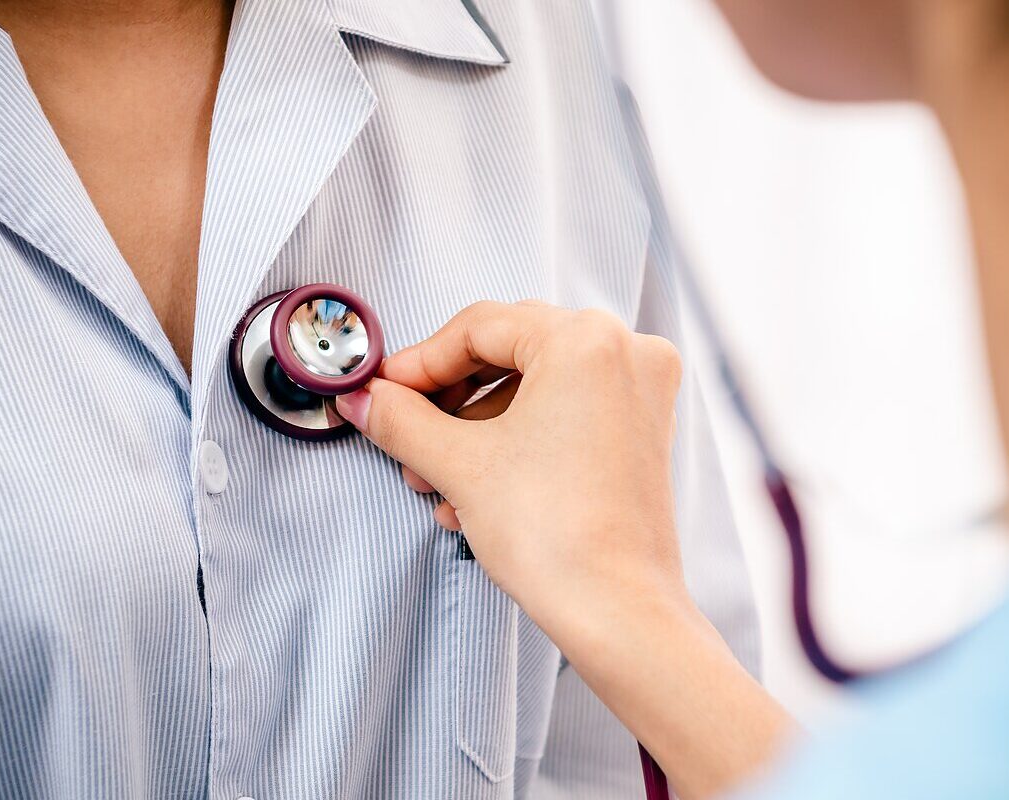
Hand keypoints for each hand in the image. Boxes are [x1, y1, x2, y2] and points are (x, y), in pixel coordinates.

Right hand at [336, 301, 792, 797]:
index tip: (383, 390)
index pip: (480, 327)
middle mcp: (626, 351)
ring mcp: (642, 392)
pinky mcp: (643, 430)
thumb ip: (402, 420)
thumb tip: (364, 398)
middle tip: (405, 430)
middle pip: (510, 352)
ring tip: (435, 479)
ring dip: (477, 428)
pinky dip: (518, 440)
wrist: (618, 613)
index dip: (420, 362)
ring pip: (536, 386)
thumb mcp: (460, 466)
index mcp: (586, 340)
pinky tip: (474, 491)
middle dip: (449, 399)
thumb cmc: (559, 537)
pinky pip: (566, 412)